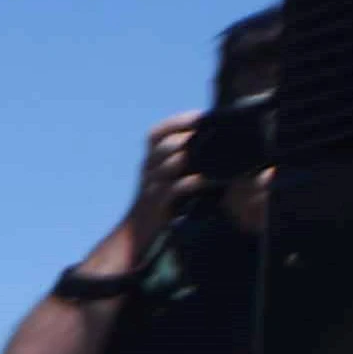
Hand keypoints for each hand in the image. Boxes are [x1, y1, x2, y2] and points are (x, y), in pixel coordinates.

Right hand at [122, 110, 205, 238]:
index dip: (178, 121)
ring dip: (193, 156)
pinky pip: (175, 188)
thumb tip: (210, 146)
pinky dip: (193, 182)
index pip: (157, 133)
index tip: (201, 116)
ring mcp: (150, 187)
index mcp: (149, 162)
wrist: (134, 237)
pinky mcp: (157, 205)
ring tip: (218, 152)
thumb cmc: (158, 207)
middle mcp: (147, 170)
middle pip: (164, 144)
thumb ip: (180, 163)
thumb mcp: (164, 181)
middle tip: (215, 132)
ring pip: (169, 163)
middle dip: (189, 136)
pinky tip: (208, 180)